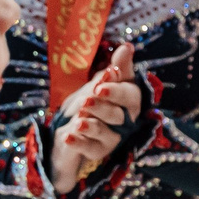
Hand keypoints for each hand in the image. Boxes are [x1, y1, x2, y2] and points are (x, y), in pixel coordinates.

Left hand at [50, 45, 143, 194]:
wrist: (71, 126)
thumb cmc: (91, 100)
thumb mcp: (99, 82)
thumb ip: (116, 68)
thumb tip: (128, 47)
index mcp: (128, 101)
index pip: (130, 96)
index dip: (116, 91)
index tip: (100, 84)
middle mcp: (125, 121)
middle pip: (119, 116)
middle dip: (103, 108)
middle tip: (86, 102)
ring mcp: (112, 138)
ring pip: (107, 134)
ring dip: (92, 127)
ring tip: (78, 121)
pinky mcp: (98, 151)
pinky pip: (91, 149)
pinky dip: (79, 143)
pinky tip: (68, 136)